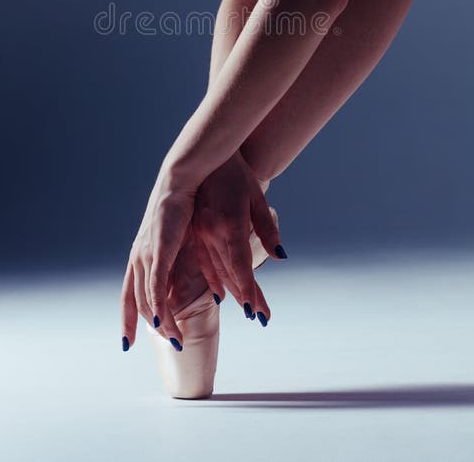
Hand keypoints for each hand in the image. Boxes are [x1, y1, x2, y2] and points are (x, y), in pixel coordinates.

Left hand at [120, 171, 196, 349]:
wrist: (186, 177)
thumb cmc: (188, 203)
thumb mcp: (184, 240)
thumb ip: (185, 263)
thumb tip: (196, 281)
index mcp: (142, 253)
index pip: (129, 294)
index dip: (128, 319)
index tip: (128, 342)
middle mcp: (139, 256)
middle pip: (137, 302)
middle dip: (149, 327)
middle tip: (170, 343)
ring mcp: (146, 253)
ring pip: (147, 300)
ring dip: (163, 324)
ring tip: (177, 341)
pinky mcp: (158, 250)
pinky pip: (155, 286)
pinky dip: (158, 307)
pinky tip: (162, 322)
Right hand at [190, 150, 283, 322]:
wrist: (209, 157)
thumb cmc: (238, 175)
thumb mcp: (257, 198)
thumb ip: (267, 229)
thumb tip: (280, 255)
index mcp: (229, 223)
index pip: (239, 264)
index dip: (248, 289)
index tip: (256, 311)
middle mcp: (212, 232)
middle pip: (229, 273)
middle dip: (246, 296)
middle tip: (260, 317)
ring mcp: (199, 233)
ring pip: (215, 271)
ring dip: (232, 291)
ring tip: (247, 309)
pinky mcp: (193, 232)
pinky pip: (202, 263)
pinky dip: (213, 279)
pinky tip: (220, 294)